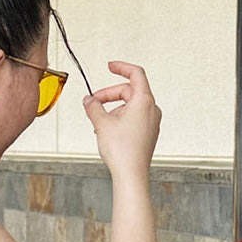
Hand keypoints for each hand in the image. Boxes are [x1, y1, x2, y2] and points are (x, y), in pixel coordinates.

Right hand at [82, 62, 160, 179]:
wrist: (131, 175)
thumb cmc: (122, 150)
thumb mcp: (101, 123)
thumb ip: (93, 107)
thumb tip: (88, 100)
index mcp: (144, 101)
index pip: (135, 74)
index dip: (121, 67)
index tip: (110, 66)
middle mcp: (152, 109)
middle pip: (129, 91)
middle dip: (110, 95)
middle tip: (93, 102)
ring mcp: (151, 122)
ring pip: (130, 106)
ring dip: (113, 109)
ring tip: (99, 122)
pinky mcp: (148, 134)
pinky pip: (134, 118)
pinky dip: (120, 118)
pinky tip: (108, 131)